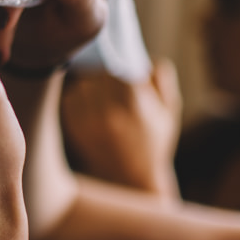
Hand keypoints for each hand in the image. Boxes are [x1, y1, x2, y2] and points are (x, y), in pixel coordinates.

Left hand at [60, 57, 182, 196]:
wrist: (129, 178)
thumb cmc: (153, 144)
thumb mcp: (168, 112)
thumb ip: (163, 81)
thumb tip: (147, 60)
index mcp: (134, 104)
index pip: (119, 68)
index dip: (121, 66)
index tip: (123, 69)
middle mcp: (108, 111)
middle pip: (98, 75)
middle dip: (107, 77)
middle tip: (113, 84)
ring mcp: (88, 120)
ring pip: (83, 85)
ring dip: (91, 86)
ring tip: (103, 97)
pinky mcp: (74, 128)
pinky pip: (71, 99)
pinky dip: (79, 98)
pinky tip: (91, 108)